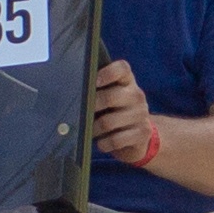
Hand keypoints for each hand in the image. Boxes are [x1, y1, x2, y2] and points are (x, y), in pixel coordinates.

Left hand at [87, 57, 164, 172]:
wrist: (139, 137)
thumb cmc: (114, 113)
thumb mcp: (108, 99)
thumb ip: (94, 91)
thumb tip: (70, 93)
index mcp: (127, 81)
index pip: (122, 68)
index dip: (107, 73)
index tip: (93, 81)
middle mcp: (136, 95)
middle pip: (110, 97)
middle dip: (91, 107)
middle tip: (81, 114)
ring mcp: (141, 114)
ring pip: (108, 122)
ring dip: (93, 129)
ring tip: (89, 131)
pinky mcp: (142, 133)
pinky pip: (115, 140)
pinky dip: (104, 144)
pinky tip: (102, 143)